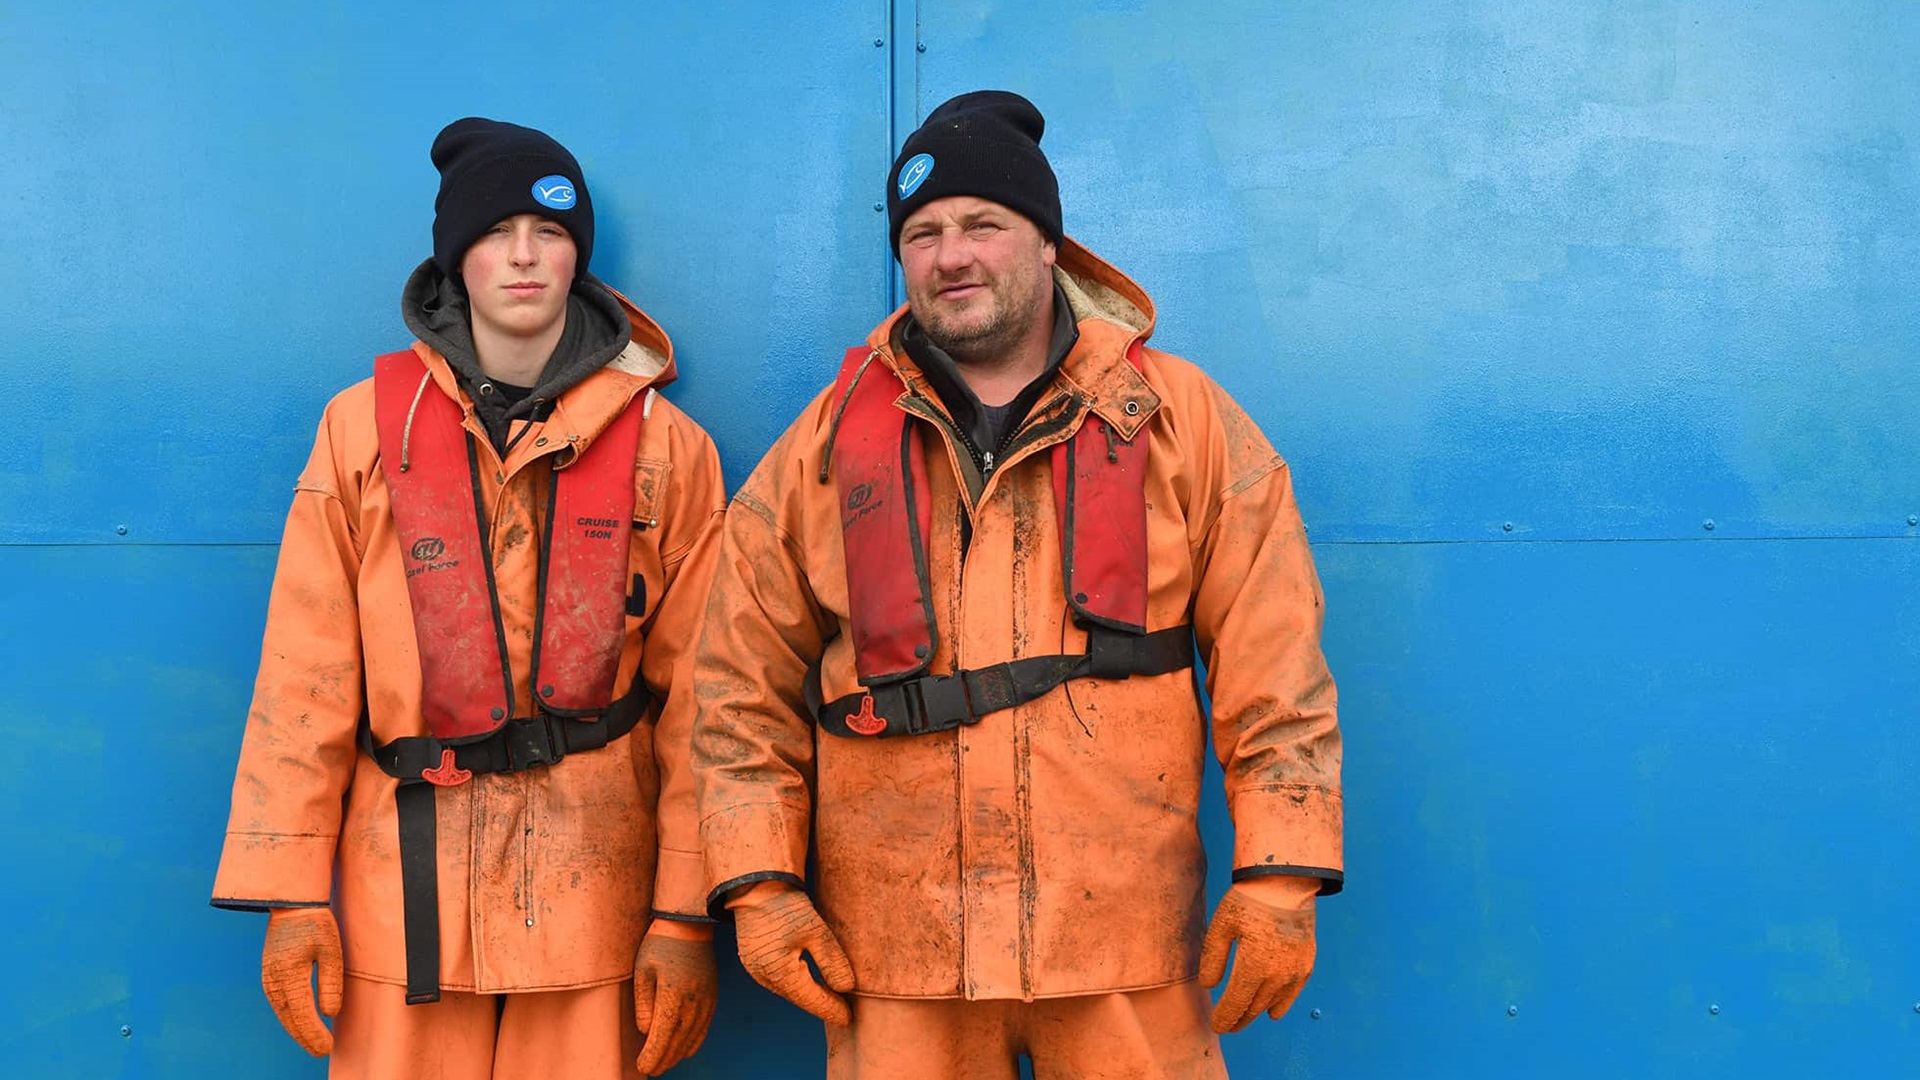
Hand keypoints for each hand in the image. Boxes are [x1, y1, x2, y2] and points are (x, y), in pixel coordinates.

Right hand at [261, 907, 343, 1055]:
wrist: (291, 904)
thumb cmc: (315, 924)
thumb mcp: (331, 950)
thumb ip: (330, 982)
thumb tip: (330, 1014)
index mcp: (289, 974)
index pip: (302, 1014)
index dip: (314, 1034)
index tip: (327, 1048)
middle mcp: (273, 980)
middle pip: (289, 1019)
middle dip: (306, 1038)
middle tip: (322, 1052)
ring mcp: (268, 979)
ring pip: (282, 1014)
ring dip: (296, 1031)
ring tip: (314, 1044)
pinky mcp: (268, 976)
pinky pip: (278, 1004)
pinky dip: (289, 1018)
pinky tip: (300, 1025)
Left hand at [633, 921, 718, 1075]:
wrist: (689, 925)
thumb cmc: (659, 945)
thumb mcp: (642, 971)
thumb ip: (643, 1005)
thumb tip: (648, 1031)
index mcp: (672, 995)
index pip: (662, 1036)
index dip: (653, 1055)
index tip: (643, 1066)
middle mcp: (693, 1002)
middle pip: (678, 1042)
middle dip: (664, 1060)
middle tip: (651, 1070)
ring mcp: (706, 1000)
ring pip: (693, 1038)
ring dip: (678, 1054)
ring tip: (664, 1063)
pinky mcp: (713, 997)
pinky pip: (704, 1028)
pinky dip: (694, 1043)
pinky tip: (685, 1050)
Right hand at [727, 882, 854, 1025]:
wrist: (753, 884)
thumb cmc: (786, 906)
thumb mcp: (815, 931)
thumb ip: (832, 962)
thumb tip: (846, 988)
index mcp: (779, 973)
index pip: (813, 1000)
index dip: (833, 1009)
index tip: (849, 1018)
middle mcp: (764, 977)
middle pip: (800, 998)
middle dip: (822, 1004)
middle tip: (845, 1011)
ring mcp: (755, 970)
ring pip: (789, 990)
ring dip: (810, 995)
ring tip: (832, 998)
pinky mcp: (753, 960)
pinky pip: (779, 980)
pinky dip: (797, 984)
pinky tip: (810, 982)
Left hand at [1198, 877, 1317, 1032]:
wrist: (1286, 884)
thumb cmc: (1249, 901)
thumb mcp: (1221, 925)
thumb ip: (1213, 958)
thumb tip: (1209, 986)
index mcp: (1253, 965)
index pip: (1236, 1004)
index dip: (1224, 1018)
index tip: (1216, 1026)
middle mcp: (1277, 975)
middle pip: (1253, 1008)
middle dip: (1238, 1019)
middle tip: (1227, 1026)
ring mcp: (1295, 972)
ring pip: (1271, 1004)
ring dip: (1256, 1013)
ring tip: (1243, 1017)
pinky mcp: (1306, 966)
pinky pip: (1292, 995)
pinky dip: (1280, 1006)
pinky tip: (1271, 1012)